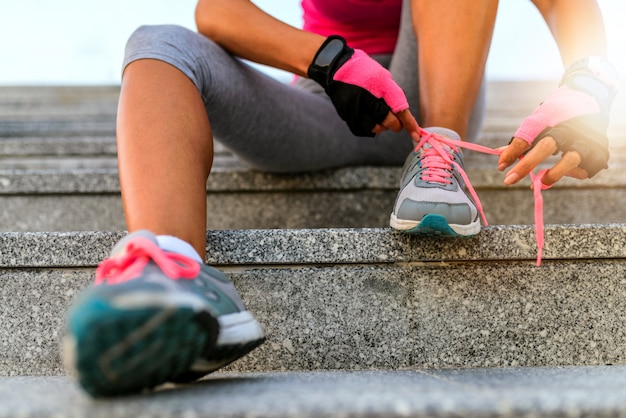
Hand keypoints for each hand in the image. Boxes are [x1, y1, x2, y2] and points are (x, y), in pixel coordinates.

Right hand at [308, 36, 418, 137]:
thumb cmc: (364, 70)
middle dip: (395, 125)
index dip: (409, 123)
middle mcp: (367, 96)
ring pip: (374, 128)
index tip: (416, 135)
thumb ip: (393, 95)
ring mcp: (355, 106)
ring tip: (380, 117)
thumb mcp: (383, 76)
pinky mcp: (346, 113)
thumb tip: (401, 116)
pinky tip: (371, 121)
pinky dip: (369, 128)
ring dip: (382, 127)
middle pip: (387, 121)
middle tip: (397, 124)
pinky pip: (362, 129)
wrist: (336, 66)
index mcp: (381, 84)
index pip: (399, 108)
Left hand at [498, 57, 617, 186]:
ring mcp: (584, 138)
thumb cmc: (556, 113)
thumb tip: (499, 154)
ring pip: (570, 160)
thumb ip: (521, 138)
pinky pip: (582, 169)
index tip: (501, 166)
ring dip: (552, 174)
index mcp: (549, 119)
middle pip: (545, 147)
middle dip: (525, 165)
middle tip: (508, 180)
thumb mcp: (538, 119)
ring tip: (540, 183)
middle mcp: (567, 128)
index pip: (525, 137)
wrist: (589, 97)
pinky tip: (565, 172)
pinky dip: (571, 174)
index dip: (511, 152)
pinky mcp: (597, 150)